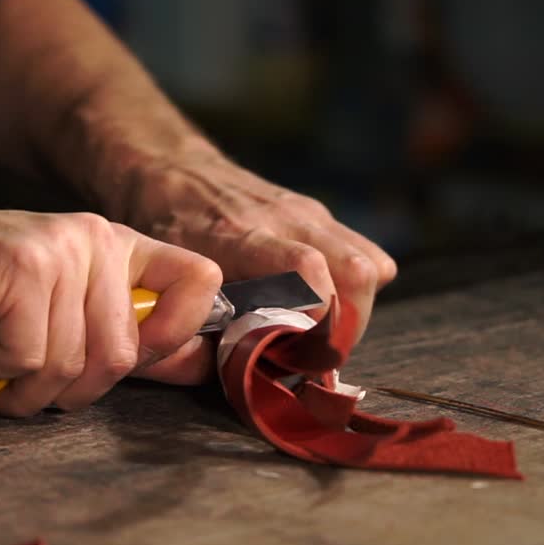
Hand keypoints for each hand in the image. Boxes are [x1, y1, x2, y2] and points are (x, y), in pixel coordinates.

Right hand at [0, 207, 221, 416]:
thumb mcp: (64, 308)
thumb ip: (126, 334)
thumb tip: (198, 367)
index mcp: (120, 246)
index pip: (201, 279)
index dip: (181, 333)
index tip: (138, 360)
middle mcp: (98, 240)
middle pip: (123, 351)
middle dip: (75, 390)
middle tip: (33, 386)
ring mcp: (60, 251)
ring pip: (72, 363)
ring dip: (28, 393)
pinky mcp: (21, 270)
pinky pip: (28, 358)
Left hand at [120, 142, 396, 342]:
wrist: (177, 172)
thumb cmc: (172, 229)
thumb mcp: (177, 274)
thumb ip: (211, 320)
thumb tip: (250, 372)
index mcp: (241, 237)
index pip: (304, 268)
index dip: (320, 315)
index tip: (307, 357)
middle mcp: (286, 221)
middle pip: (356, 273)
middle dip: (348, 328)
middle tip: (319, 358)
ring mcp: (310, 214)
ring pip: (371, 267)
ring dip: (357, 312)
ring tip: (326, 336)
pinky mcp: (323, 216)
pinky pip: (367, 257)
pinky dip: (358, 290)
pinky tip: (328, 306)